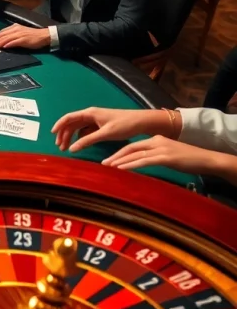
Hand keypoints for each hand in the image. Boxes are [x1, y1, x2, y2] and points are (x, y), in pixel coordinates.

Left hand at [0, 23, 50, 49]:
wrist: (43, 35)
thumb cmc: (32, 35)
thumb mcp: (21, 32)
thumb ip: (13, 35)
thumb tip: (4, 40)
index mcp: (15, 27)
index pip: (3, 31)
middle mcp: (16, 29)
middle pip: (3, 34)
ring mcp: (20, 34)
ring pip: (7, 38)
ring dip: (0, 42)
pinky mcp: (24, 39)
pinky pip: (15, 41)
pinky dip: (9, 44)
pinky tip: (5, 46)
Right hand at [51, 107, 173, 152]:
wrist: (141, 122)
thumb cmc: (124, 125)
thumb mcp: (105, 134)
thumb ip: (87, 141)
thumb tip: (71, 149)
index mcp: (89, 113)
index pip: (69, 118)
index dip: (59, 125)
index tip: (52, 135)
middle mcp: (90, 115)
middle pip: (72, 124)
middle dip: (64, 134)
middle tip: (60, 147)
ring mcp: (95, 120)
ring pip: (78, 128)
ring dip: (71, 137)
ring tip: (67, 148)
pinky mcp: (100, 125)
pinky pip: (85, 131)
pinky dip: (80, 137)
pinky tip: (80, 145)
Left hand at [103, 135, 236, 174]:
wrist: (206, 159)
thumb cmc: (188, 159)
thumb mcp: (168, 154)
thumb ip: (154, 156)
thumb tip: (141, 162)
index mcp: (155, 139)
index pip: (132, 146)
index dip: (119, 153)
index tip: (108, 160)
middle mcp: (156, 142)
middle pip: (130, 148)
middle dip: (115, 156)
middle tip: (102, 164)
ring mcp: (160, 149)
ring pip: (135, 154)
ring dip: (120, 161)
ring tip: (108, 167)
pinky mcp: (165, 157)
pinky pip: (144, 161)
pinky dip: (131, 165)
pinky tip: (122, 169)